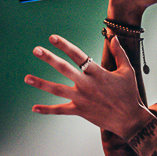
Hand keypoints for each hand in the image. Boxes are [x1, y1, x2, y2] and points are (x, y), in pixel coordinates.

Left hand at [24, 34, 152, 138]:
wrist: (129, 119)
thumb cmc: (129, 93)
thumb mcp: (127, 71)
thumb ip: (119, 53)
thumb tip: (113, 37)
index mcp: (97, 72)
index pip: (78, 55)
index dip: (64, 45)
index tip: (52, 37)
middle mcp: (87, 84)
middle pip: (64, 69)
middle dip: (49, 58)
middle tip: (36, 50)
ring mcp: (82, 98)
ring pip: (57, 89)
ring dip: (41, 83)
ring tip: (27, 78)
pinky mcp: (80, 111)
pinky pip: (60, 110)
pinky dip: (47, 109)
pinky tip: (34, 108)